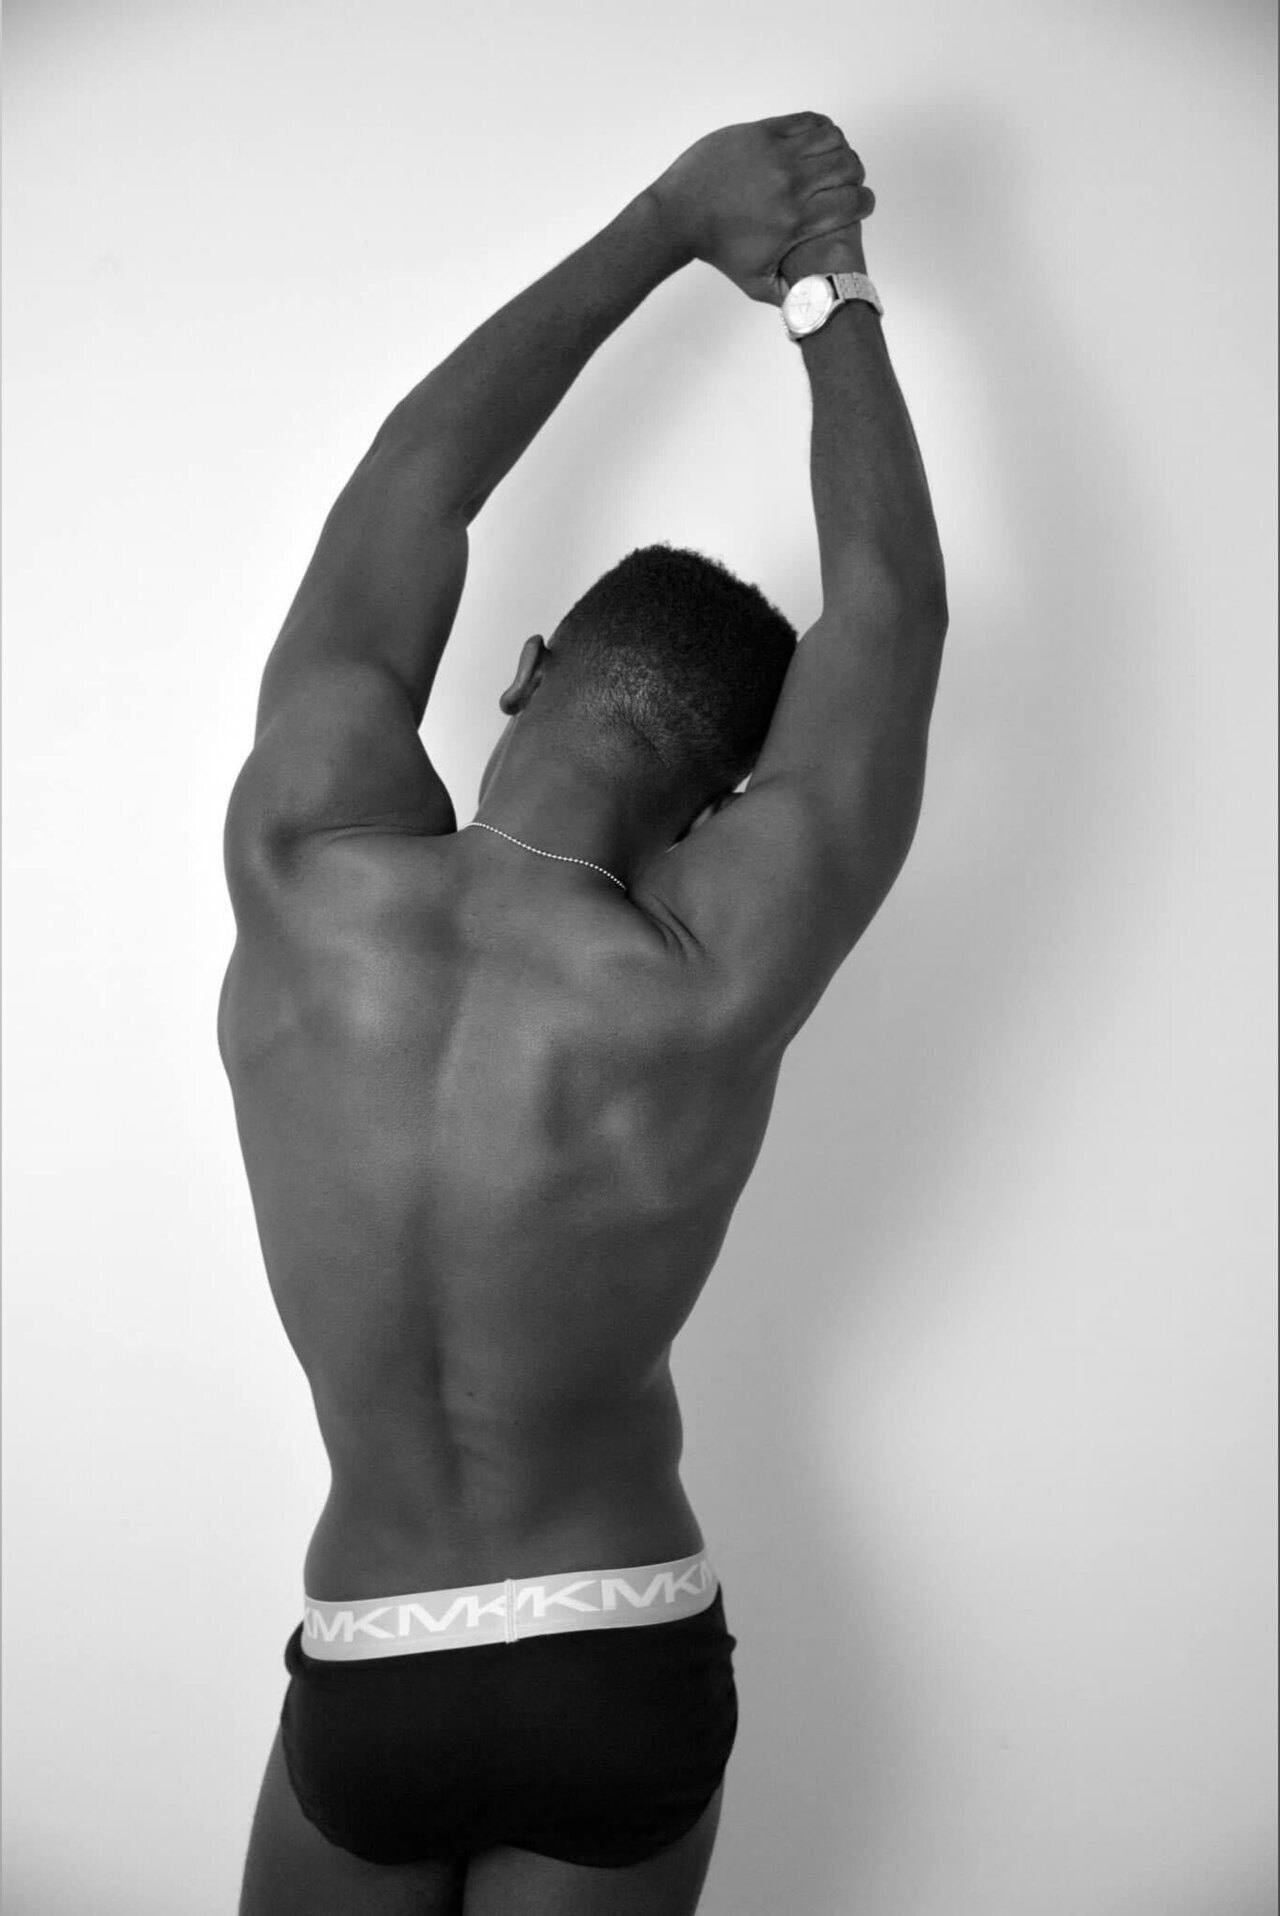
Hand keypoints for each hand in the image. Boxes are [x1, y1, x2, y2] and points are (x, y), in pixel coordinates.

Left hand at [648, 112, 873, 304]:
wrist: (680, 214)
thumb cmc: (718, 250)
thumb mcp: (755, 282)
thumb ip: (789, 295)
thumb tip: (816, 310)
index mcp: (795, 220)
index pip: (853, 202)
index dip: (864, 203)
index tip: (858, 205)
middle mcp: (790, 184)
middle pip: (849, 166)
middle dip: (855, 175)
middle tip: (845, 182)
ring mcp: (776, 153)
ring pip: (833, 138)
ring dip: (839, 150)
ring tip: (829, 162)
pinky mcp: (762, 132)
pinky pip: (808, 121)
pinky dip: (819, 130)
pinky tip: (812, 144)